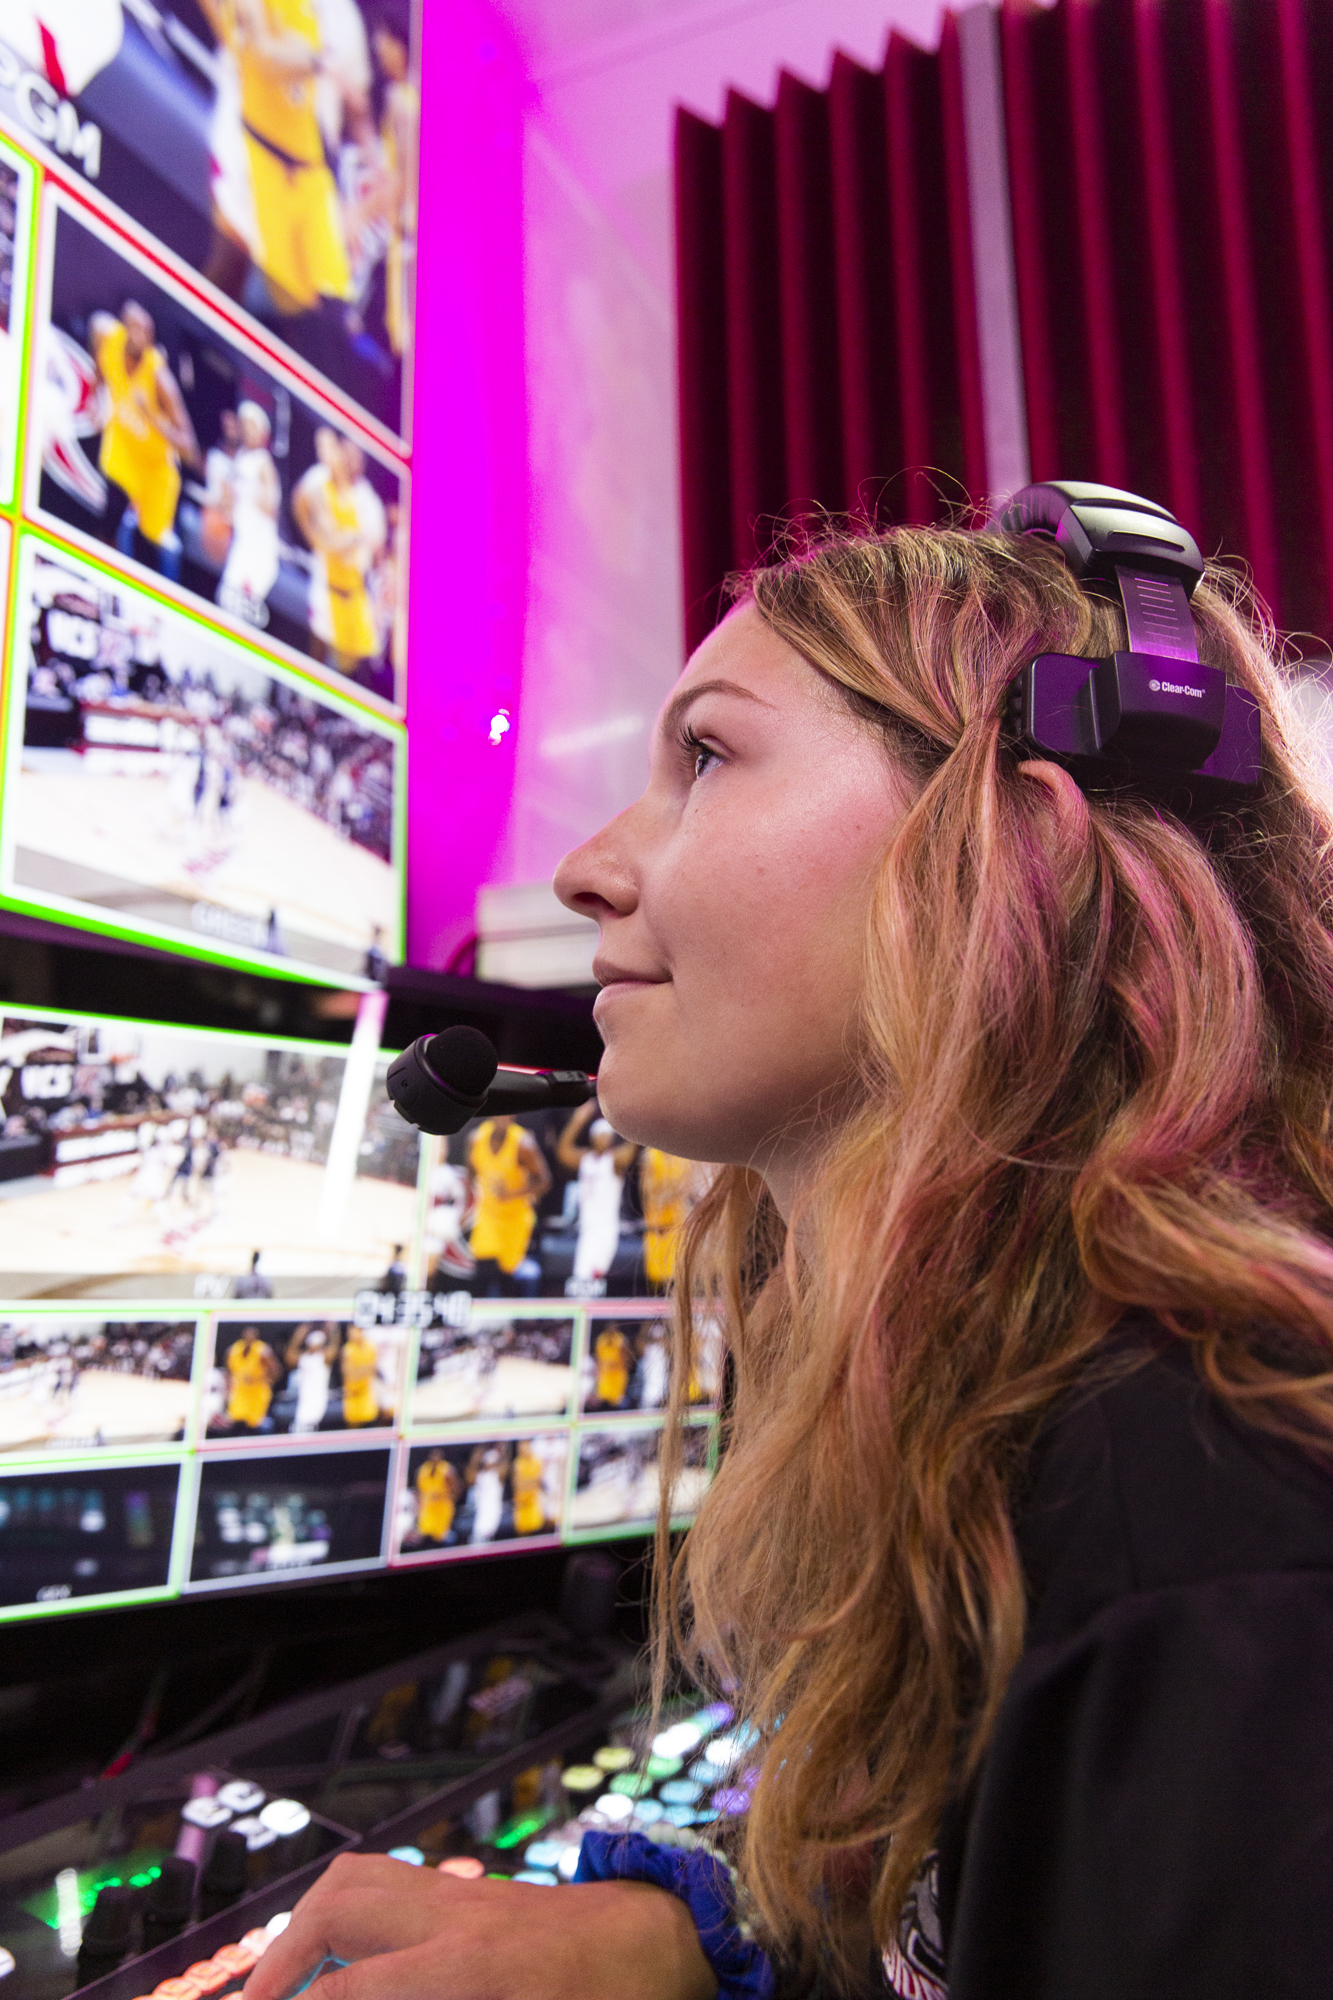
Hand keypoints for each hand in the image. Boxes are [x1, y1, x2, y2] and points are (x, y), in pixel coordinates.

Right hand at [240, 1853, 718, 1999]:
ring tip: (275, 1983)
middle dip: (281, 1962)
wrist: (664, 1944)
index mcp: (472, 1969)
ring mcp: (464, 1894)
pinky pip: (388, 1880)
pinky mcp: (471, 1891)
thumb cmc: (607, 1999)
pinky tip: (328, 1959)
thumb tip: (362, 1992)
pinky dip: (342, 1912)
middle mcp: (457, 1917)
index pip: (351, 1989)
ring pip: (359, 1878)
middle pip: (342, 1907)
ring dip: (303, 1927)